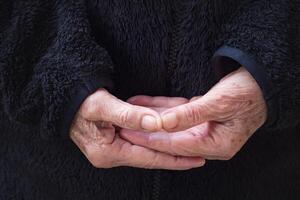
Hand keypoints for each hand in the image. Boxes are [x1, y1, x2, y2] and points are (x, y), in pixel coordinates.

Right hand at [70, 89, 204, 168]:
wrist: (65, 99)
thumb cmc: (80, 101)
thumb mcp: (102, 105)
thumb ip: (129, 114)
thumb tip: (156, 123)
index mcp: (108, 152)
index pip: (148, 158)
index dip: (173, 159)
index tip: (195, 159)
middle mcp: (112, 155)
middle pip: (149, 156)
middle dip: (174, 155)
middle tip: (200, 154)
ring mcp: (113, 149)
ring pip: (147, 148)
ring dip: (167, 146)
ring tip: (190, 147)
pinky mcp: (115, 141)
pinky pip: (140, 141)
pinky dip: (155, 139)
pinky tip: (169, 137)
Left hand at [120, 67, 266, 159]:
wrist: (261, 79)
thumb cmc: (247, 92)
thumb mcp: (219, 102)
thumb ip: (190, 115)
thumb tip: (163, 124)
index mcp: (217, 145)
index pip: (177, 145)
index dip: (152, 139)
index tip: (130, 132)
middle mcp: (209, 141)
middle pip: (171, 138)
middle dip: (146, 131)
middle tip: (122, 126)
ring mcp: (204, 129)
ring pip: (171, 125)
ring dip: (150, 117)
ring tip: (128, 112)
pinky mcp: (200, 117)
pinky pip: (177, 114)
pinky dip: (161, 108)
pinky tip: (144, 102)